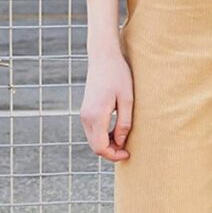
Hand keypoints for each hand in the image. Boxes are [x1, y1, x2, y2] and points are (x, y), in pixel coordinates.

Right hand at [81, 45, 133, 160]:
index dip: (114, 155)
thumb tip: (121, 143)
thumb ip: (124, 123)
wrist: (103, 57)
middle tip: (127, 150)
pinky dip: (103, 136)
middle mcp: (86, 117)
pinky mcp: (85, 110)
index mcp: (96, 115)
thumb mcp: (127, 100)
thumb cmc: (118, 76)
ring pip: (93, 140)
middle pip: (95, 147)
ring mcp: (84, 114)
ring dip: (107, 144)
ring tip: (124, 139)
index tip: (128, 153)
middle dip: (111, 152)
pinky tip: (116, 131)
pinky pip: (92, 131)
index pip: (101, 147)